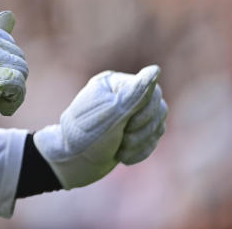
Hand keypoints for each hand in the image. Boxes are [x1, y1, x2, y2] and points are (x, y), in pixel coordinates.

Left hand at [33, 65, 167, 188]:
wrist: (71, 162)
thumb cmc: (88, 136)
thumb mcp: (112, 114)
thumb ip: (136, 93)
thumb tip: (156, 69)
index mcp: (115, 84)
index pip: (152, 92)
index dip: (145, 112)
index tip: (127, 124)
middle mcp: (123, 95)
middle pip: (159, 109)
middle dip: (142, 130)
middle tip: (123, 139)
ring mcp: (130, 113)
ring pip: (158, 125)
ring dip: (141, 142)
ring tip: (120, 149)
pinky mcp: (134, 131)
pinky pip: (153, 139)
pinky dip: (141, 151)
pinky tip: (123, 156)